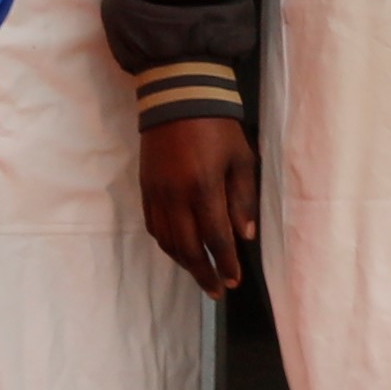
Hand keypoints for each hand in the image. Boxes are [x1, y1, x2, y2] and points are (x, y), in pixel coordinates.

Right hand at [139, 105, 258, 292]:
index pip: (216, 238)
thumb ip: (243, 199)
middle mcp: (176, 197)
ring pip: (168, 242)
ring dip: (185, 264)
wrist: (178, 99)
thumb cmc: (218, 127)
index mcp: (204, 188)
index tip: (234, 281)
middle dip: (204, 273)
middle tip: (217, 290)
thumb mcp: (242, 159)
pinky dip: (168, 245)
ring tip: (200, 276)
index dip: (225, 263)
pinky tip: (180, 251)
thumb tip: (244, 235)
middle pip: (189, 248)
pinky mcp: (146, 189)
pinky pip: (154, 227)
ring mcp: (157, 194)